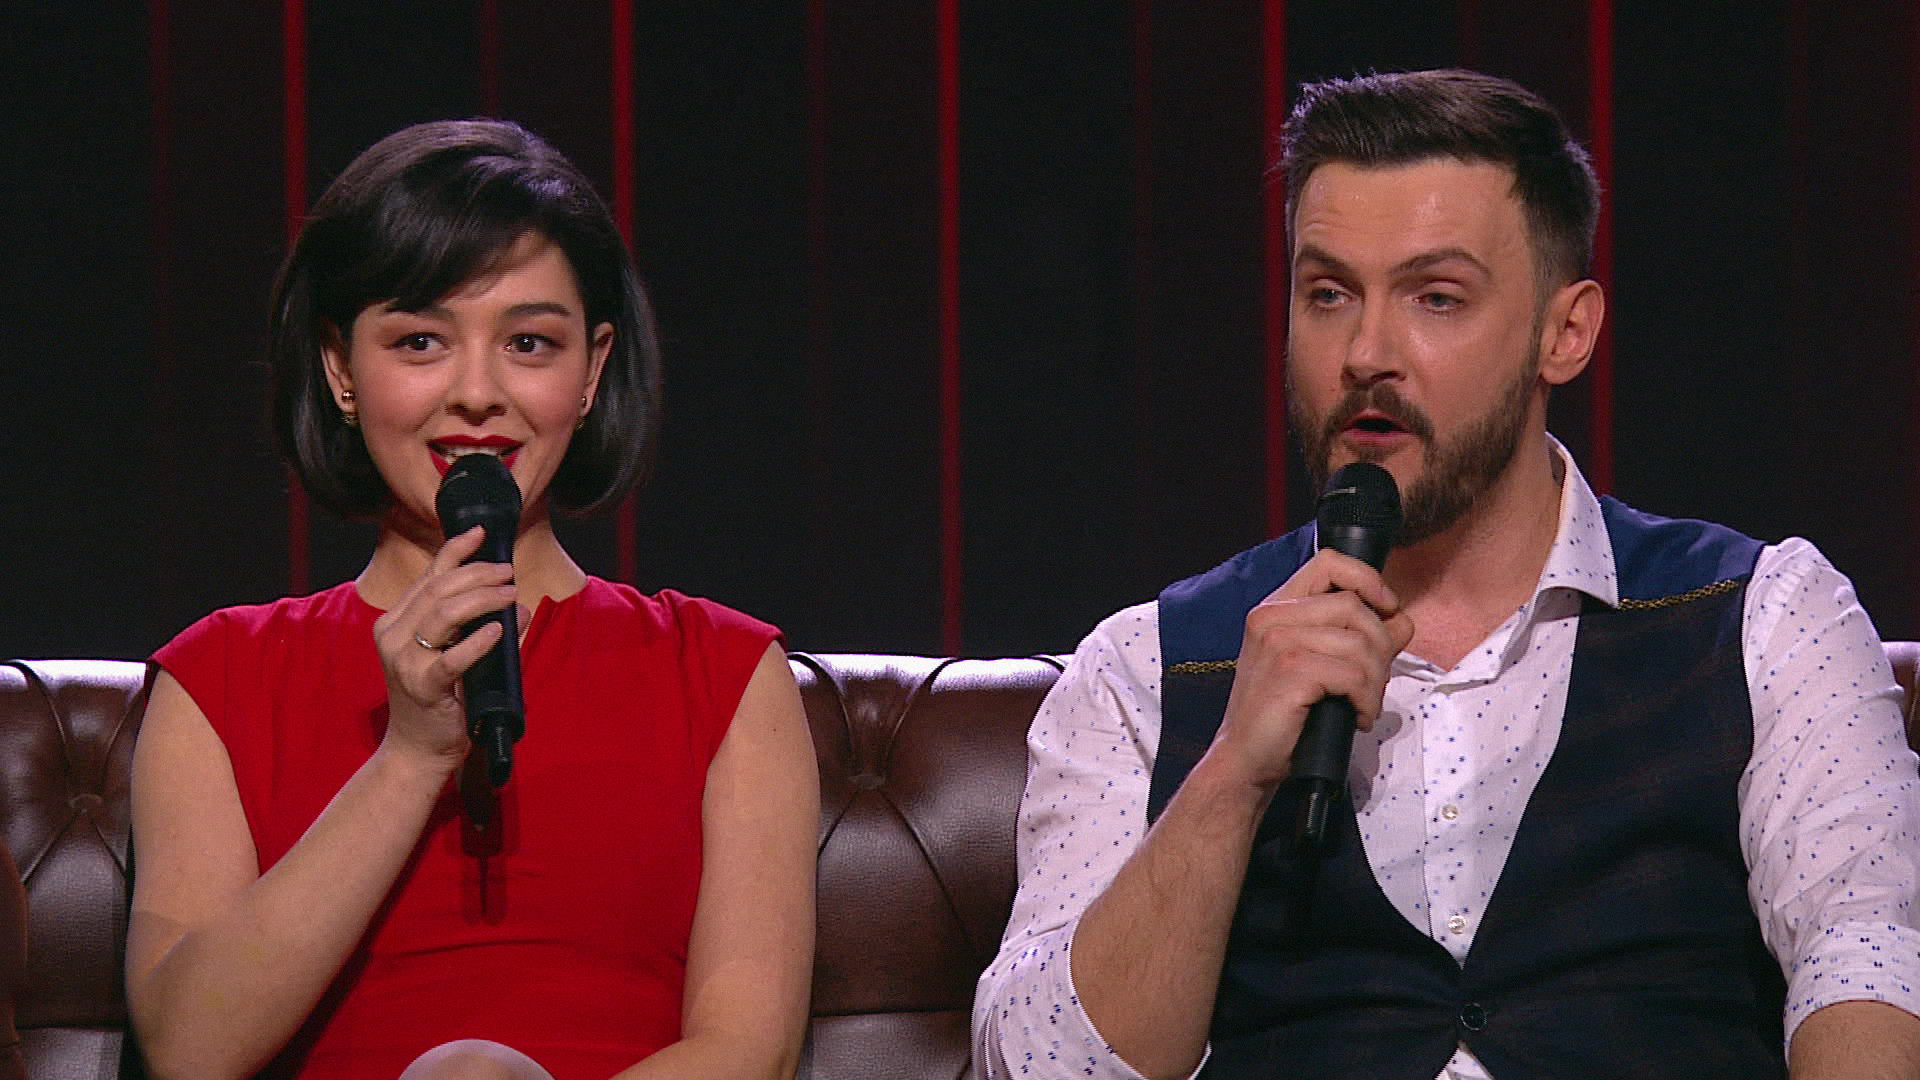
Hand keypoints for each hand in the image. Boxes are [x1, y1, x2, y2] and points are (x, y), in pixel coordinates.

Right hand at [370, 526, 516, 770]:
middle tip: (509, 574)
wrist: (417, 749)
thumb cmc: (439, 698)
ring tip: (510, 595)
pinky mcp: (422, 686)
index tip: (483, 533)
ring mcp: (404, 661)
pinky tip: (498, 630)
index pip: (429, 576)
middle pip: (440, 589)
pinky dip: (478, 640)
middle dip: (479, 574)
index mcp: (396, 621)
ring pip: (445, 613)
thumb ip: (476, 624)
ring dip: (484, 599)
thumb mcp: (452, 652)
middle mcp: (393, 635)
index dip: (456, 550)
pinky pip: (452, 657)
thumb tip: (517, 602)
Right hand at [1206, 549, 1414, 790]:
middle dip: (1380, 646)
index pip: (1329, 562)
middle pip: (1355, 606)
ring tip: (1364, 704)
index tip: (1386, 609)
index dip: (1367, 580)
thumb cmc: (1282, 714)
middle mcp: (1272, 616)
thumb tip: (1402, 621)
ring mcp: (1278, 641)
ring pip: (1359, 643)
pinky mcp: (1290, 671)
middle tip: (1374, 682)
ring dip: (1375, 680)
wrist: (1245, 758)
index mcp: (1276, 608)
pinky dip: (1366, 700)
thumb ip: (1357, 637)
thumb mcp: (1317, 665)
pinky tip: (1357, 717)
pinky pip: (1354, 674)